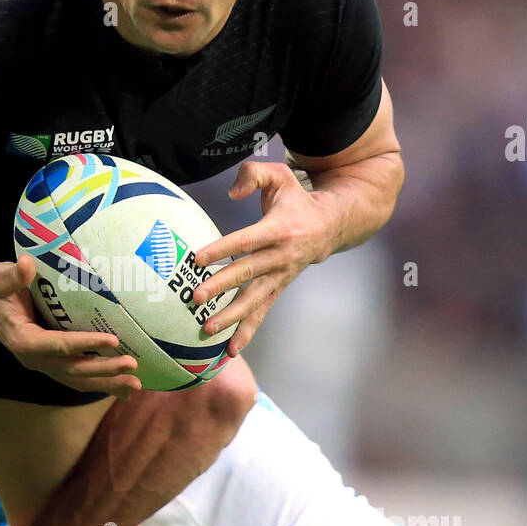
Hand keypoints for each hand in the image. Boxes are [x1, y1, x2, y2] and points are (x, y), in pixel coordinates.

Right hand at [0, 255, 140, 396]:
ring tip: (135, 386)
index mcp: (22, 340)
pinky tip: (126, 389)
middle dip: (103, 369)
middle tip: (132, 364)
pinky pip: (81, 380)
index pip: (57, 344)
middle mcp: (36, 359)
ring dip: (108, 383)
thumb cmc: (0, 290)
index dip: (84, 343)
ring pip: (80, 380)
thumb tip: (26, 264)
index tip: (112, 339)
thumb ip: (12, 274)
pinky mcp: (56, 366)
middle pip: (73, 369)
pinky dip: (103, 385)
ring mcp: (47, 365)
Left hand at [191, 161, 339, 355]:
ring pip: (254, 300)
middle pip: (246, 274)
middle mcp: (280, 257)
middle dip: (221, 287)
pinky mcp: (278, 288)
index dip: (222, 249)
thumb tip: (232, 193)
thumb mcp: (279, 176)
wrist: (329, 226)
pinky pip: (261, 312)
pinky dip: (247, 332)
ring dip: (231, 317)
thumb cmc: (296, 199)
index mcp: (278, 229)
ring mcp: (280, 276)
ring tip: (208, 330)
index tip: (198, 258)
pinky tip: (229, 351)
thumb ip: (253, 174)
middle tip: (196, 298)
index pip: (246, 241)